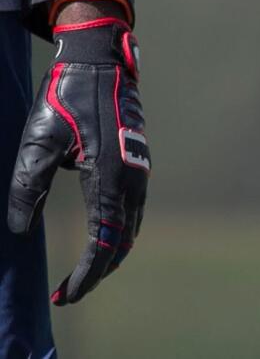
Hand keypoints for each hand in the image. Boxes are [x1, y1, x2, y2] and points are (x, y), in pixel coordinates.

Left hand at [8, 14, 150, 304]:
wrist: (100, 64)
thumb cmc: (65, 99)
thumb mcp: (37, 143)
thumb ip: (28, 188)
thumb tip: (20, 229)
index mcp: (110, 177)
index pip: (104, 241)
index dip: (86, 274)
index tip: (66, 296)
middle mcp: (132, 179)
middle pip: (123, 241)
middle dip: (98, 272)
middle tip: (68, 293)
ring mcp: (139, 171)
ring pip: (131, 227)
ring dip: (109, 253)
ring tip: (82, 274)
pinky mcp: (137, 164)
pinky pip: (132, 211)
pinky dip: (118, 233)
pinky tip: (100, 238)